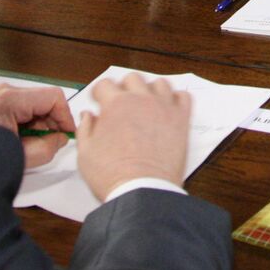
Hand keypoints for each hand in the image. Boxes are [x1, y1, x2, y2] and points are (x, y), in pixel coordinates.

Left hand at [0, 84, 74, 167]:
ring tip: (27, 148)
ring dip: (37, 127)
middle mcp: (3, 93)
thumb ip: (47, 148)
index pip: (54, 97)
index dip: (66, 118)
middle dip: (51, 124)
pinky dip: (24, 127)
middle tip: (49, 146)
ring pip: (32, 107)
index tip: (68, 135)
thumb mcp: (17, 157)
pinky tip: (15, 144)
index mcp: (10, 99)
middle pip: (44, 101)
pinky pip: (18, 111)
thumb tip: (59, 140)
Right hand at [77, 72, 190, 199]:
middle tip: (122, 104)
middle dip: (124, 88)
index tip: (99, 103)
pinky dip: (176, 100)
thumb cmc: (113, 176)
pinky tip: (167, 110)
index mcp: (115, 104)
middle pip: (132, 78)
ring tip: (146, 106)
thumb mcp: (85, 153)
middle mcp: (140, 100)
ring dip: (150, 90)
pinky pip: (184, 97)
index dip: (99, 94)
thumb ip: (85, 129)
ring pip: (159, 83)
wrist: (143, 192)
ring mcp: (163, 108)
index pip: (105, 84)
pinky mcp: (181, 120)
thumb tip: (88, 116)